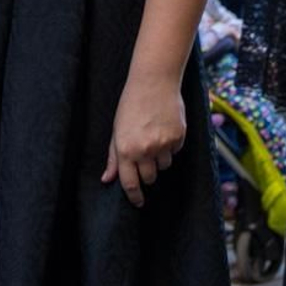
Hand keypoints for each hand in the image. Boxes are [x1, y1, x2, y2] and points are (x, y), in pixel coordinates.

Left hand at [102, 73, 185, 207]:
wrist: (154, 82)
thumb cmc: (131, 105)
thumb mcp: (117, 131)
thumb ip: (114, 158)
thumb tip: (107, 179)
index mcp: (126, 150)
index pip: (130, 183)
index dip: (135, 196)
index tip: (138, 202)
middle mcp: (145, 150)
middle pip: (150, 178)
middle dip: (148, 173)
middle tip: (146, 158)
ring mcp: (164, 144)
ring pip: (164, 165)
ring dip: (160, 158)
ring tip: (155, 138)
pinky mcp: (179, 136)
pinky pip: (176, 151)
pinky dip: (172, 145)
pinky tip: (165, 129)